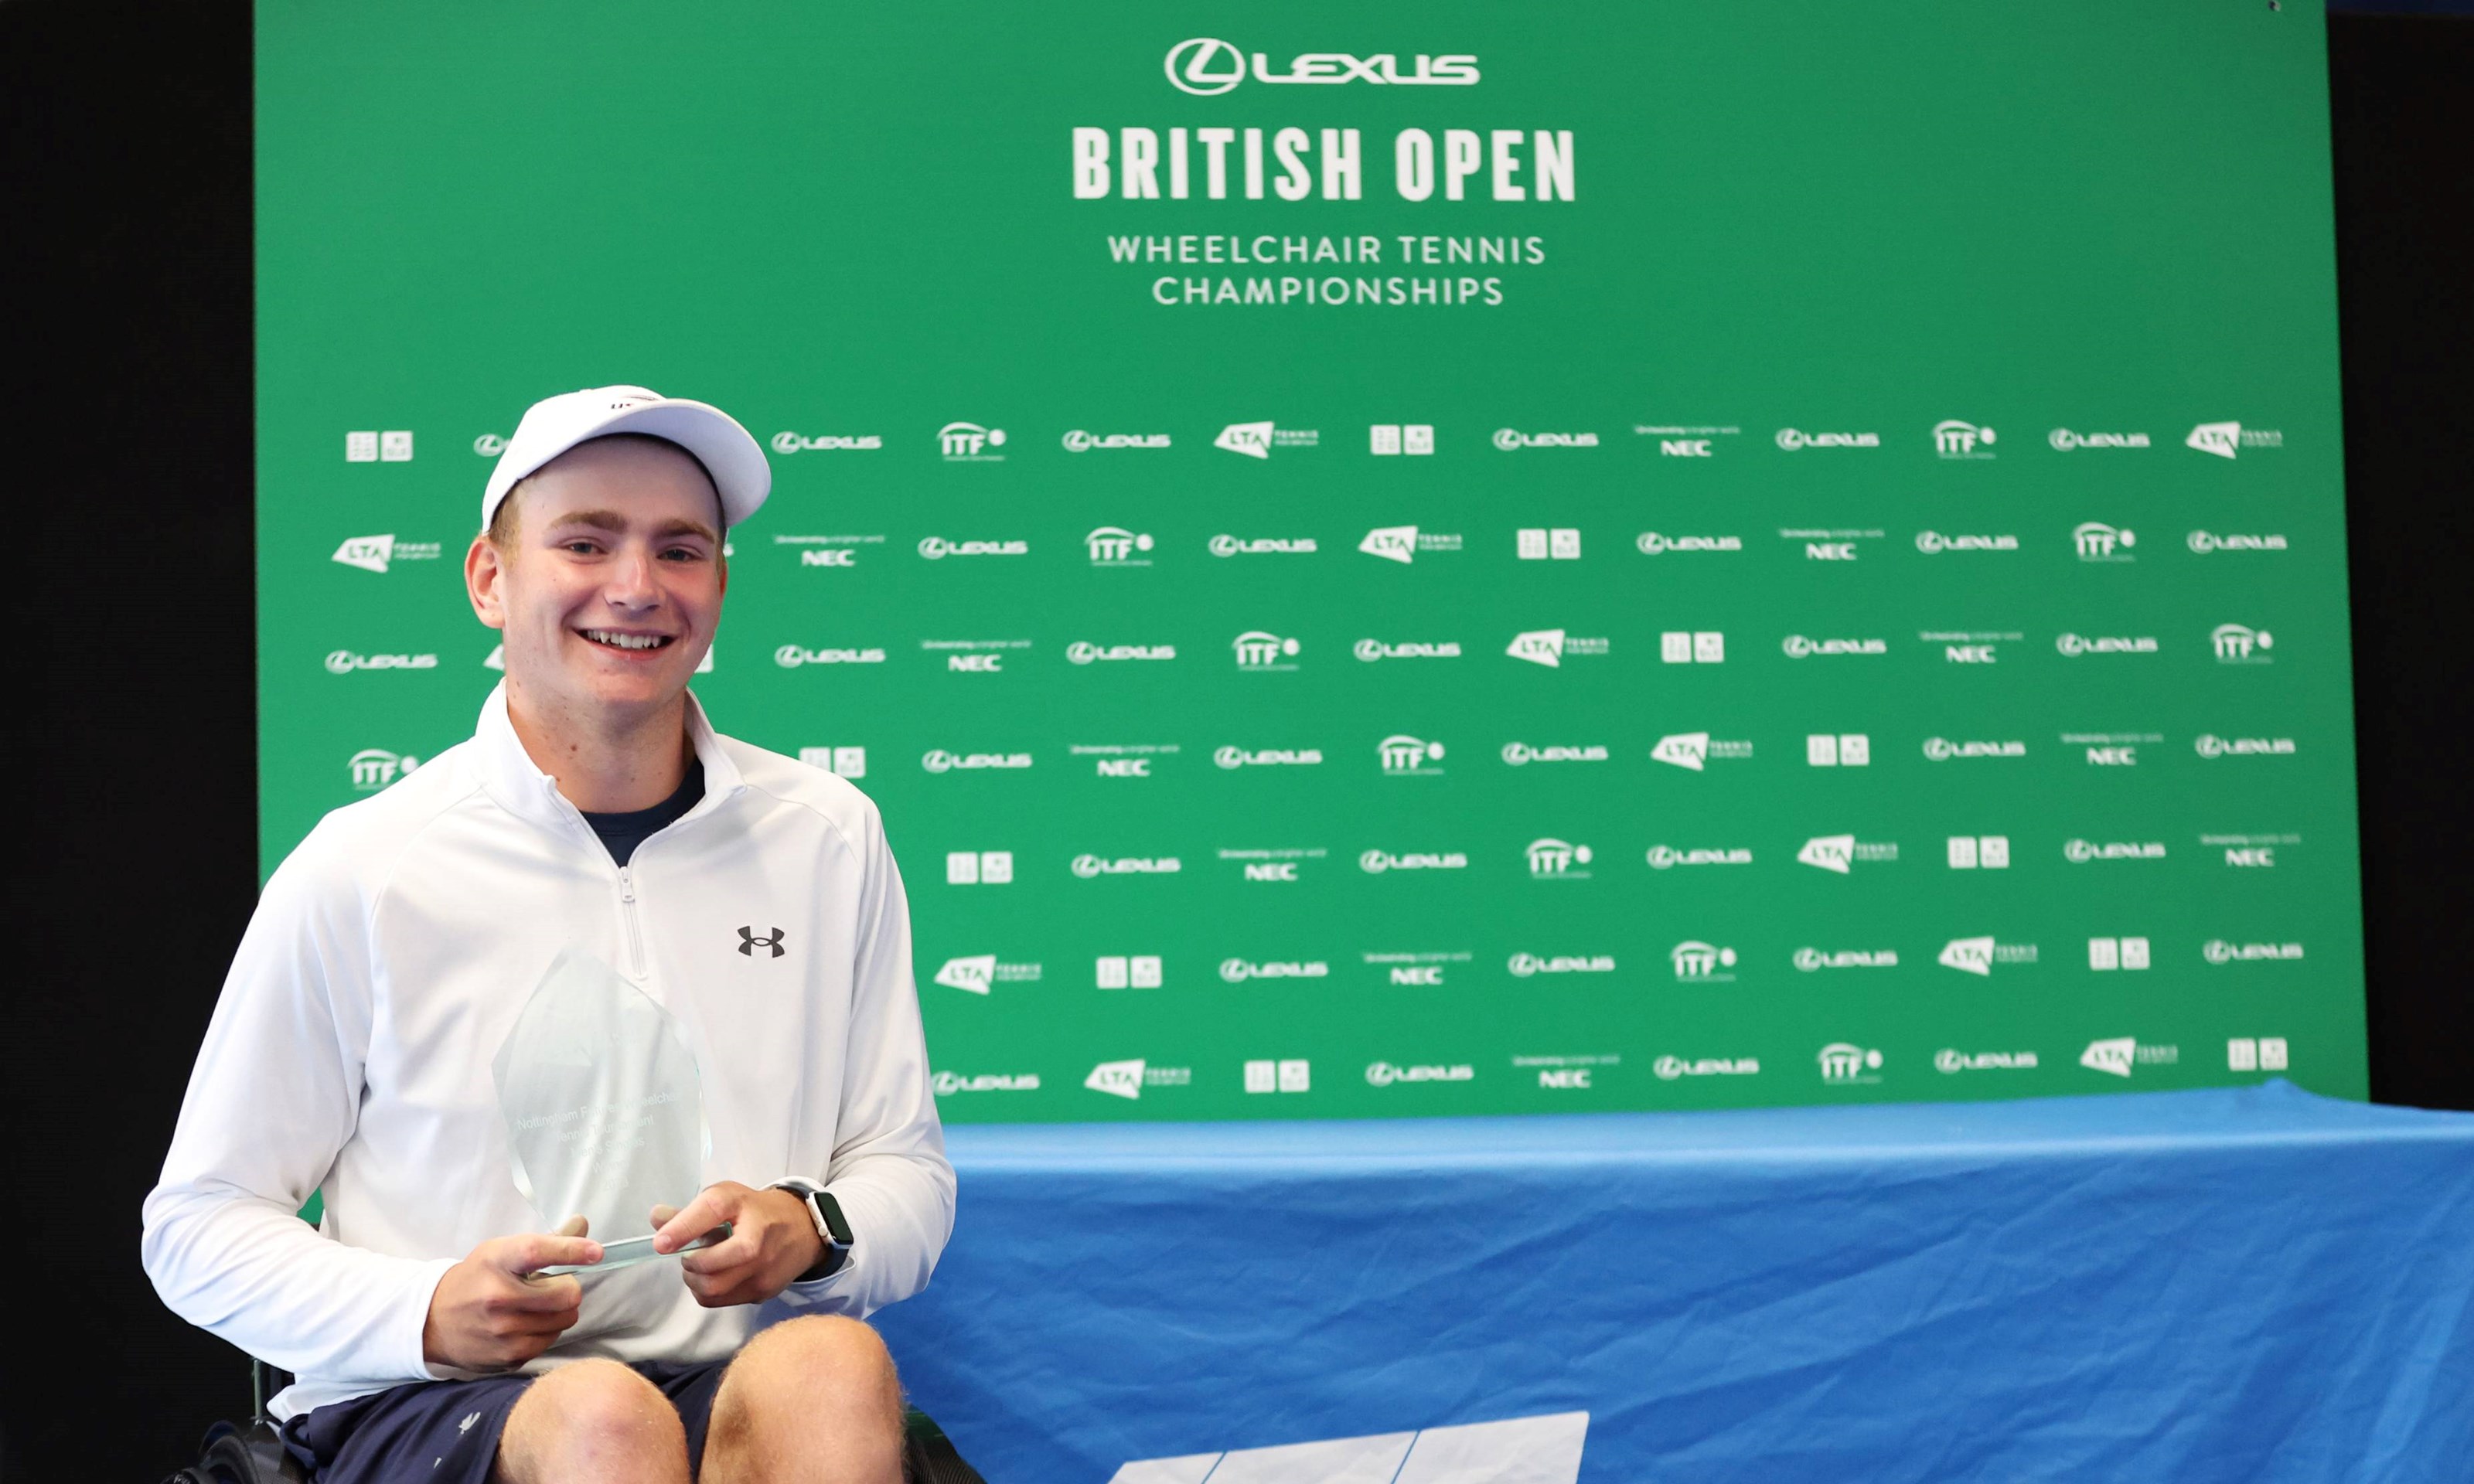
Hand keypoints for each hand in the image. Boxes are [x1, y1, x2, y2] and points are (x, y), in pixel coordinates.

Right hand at [421, 1216, 600, 1369]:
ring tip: (534, 1306)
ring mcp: (503, 1330)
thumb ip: (546, 1242)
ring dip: (559, 1311)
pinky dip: (547, 1331)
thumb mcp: (501, 1252)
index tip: (597, 1252)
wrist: (433, 1322)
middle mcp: (498, 1296)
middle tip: (550, 1287)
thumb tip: (582, 1224)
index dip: (571, 1250)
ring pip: (566, 1319)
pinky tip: (525, 1324)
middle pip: (567, 1293)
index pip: (537, 1251)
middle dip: (567, 1288)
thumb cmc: (476, 1280)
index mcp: (496, 1261)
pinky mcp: (509, 1356)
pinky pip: (552, 1340)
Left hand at [652, 1182, 823, 1307]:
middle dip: (689, 1264)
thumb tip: (656, 1218)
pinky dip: (709, 1292)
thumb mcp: (726, 1198)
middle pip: (710, 1265)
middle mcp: (756, 1237)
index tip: (660, 1245)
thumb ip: (689, 1212)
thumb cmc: (755, 1211)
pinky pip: (722, 1300)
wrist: (805, 1229)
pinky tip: (716, 1277)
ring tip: (700, 1269)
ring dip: (696, 1281)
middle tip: (688, 1257)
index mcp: (742, 1204)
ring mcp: (763, 1268)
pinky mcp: (764, 1290)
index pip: (712, 1210)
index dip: (682, 1228)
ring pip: (713, 1288)